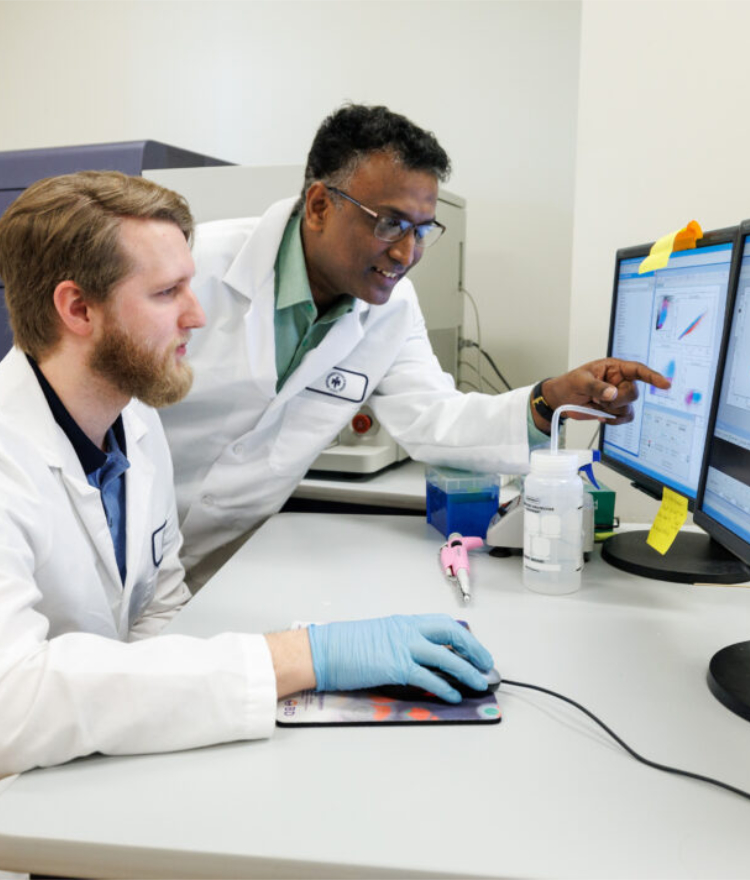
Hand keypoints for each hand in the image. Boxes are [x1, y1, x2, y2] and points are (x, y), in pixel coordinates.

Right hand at [307, 614, 493, 703]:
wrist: (324, 651)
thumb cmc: (344, 646)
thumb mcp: (379, 636)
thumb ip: (401, 644)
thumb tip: (421, 660)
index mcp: (403, 622)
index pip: (442, 625)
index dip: (463, 637)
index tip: (474, 649)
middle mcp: (407, 630)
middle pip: (451, 634)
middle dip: (473, 649)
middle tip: (485, 663)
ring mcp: (403, 647)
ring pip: (446, 657)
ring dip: (466, 671)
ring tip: (479, 683)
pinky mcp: (397, 666)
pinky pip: (429, 677)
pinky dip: (445, 687)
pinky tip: (454, 695)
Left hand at [538, 358, 670, 426]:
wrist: (561, 400)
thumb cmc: (569, 383)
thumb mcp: (580, 381)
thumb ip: (596, 387)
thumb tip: (612, 394)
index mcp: (614, 368)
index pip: (638, 370)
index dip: (652, 377)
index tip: (665, 384)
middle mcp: (620, 381)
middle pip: (633, 393)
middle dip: (616, 400)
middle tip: (598, 399)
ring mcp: (619, 396)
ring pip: (629, 407)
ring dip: (611, 410)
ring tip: (595, 404)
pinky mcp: (616, 409)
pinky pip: (625, 417)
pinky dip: (614, 420)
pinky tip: (601, 416)